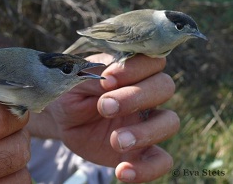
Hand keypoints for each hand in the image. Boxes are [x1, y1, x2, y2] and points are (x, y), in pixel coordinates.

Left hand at [28, 54, 178, 182]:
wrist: (62, 118)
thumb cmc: (71, 91)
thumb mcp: (76, 78)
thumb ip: (94, 76)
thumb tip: (110, 84)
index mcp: (131, 70)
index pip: (151, 61)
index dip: (134, 69)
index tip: (107, 79)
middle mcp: (144, 93)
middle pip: (165, 87)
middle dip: (136, 97)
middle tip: (105, 107)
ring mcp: (146, 121)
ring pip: (170, 122)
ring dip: (145, 132)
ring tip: (116, 141)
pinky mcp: (141, 149)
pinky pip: (160, 160)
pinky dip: (147, 169)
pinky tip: (122, 171)